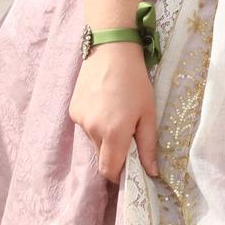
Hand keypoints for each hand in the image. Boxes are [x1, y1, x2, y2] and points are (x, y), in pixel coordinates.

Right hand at [69, 42, 158, 182]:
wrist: (111, 50)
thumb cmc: (136, 81)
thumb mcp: (149, 112)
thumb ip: (148, 146)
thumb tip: (151, 173)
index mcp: (113, 133)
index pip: (109, 170)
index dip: (120, 173)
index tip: (130, 165)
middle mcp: (92, 130)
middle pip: (102, 156)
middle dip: (115, 151)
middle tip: (129, 131)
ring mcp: (79, 120)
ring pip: (94, 141)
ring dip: (106, 135)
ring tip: (118, 111)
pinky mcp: (72, 111)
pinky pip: (86, 126)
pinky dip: (96, 123)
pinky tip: (106, 103)